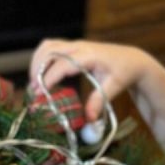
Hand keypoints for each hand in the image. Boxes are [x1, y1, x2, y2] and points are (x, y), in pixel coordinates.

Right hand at [29, 39, 148, 121]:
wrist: (130, 59)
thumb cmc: (123, 73)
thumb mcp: (114, 88)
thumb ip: (99, 101)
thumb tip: (89, 119)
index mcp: (89, 55)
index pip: (63, 64)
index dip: (49, 78)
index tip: (39, 94)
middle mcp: (79, 46)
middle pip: (49, 50)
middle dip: (37, 69)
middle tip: (34, 92)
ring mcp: (74, 44)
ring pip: (47, 46)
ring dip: (37, 62)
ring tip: (35, 84)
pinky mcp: (71, 47)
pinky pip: (50, 47)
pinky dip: (41, 59)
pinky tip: (41, 75)